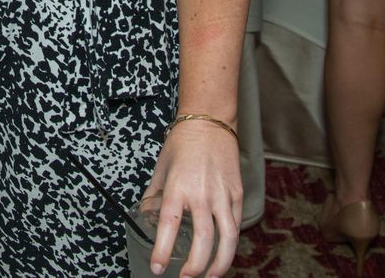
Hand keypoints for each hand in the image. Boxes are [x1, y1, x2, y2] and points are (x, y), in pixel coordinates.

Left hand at [144, 120, 241, 276]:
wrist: (209, 122)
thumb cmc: (182, 143)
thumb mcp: (161, 168)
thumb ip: (154, 195)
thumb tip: (146, 216)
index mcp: (178, 187)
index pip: (169, 225)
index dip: (163, 250)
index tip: (158, 267)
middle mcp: (202, 194)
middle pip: (203, 240)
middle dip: (195, 267)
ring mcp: (223, 195)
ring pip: (227, 239)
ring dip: (219, 264)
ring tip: (209, 277)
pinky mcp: (237, 194)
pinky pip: (236, 225)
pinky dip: (231, 244)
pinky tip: (223, 254)